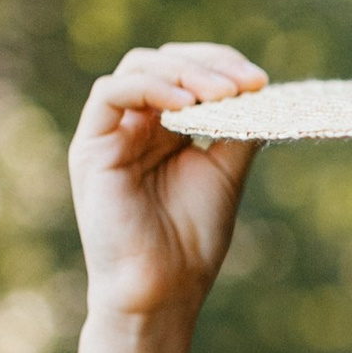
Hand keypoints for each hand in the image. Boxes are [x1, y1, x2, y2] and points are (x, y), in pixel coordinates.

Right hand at [70, 42, 267, 322]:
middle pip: (165, 61)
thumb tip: (261, 90)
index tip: (260, 82)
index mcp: (165, 130)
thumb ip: (236, 129)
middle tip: (246, 84)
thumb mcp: (225, 173)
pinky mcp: (90, 147)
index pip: (188, 72)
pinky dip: (150, 88)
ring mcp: (110, 134)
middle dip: (209, 65)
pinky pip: (110, 94)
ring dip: (184, 73)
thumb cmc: (191, 242)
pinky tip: (186, 106)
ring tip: (222, 94)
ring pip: (138, 68)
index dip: (222, 66)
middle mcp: (135, 125)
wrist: (162, 291)